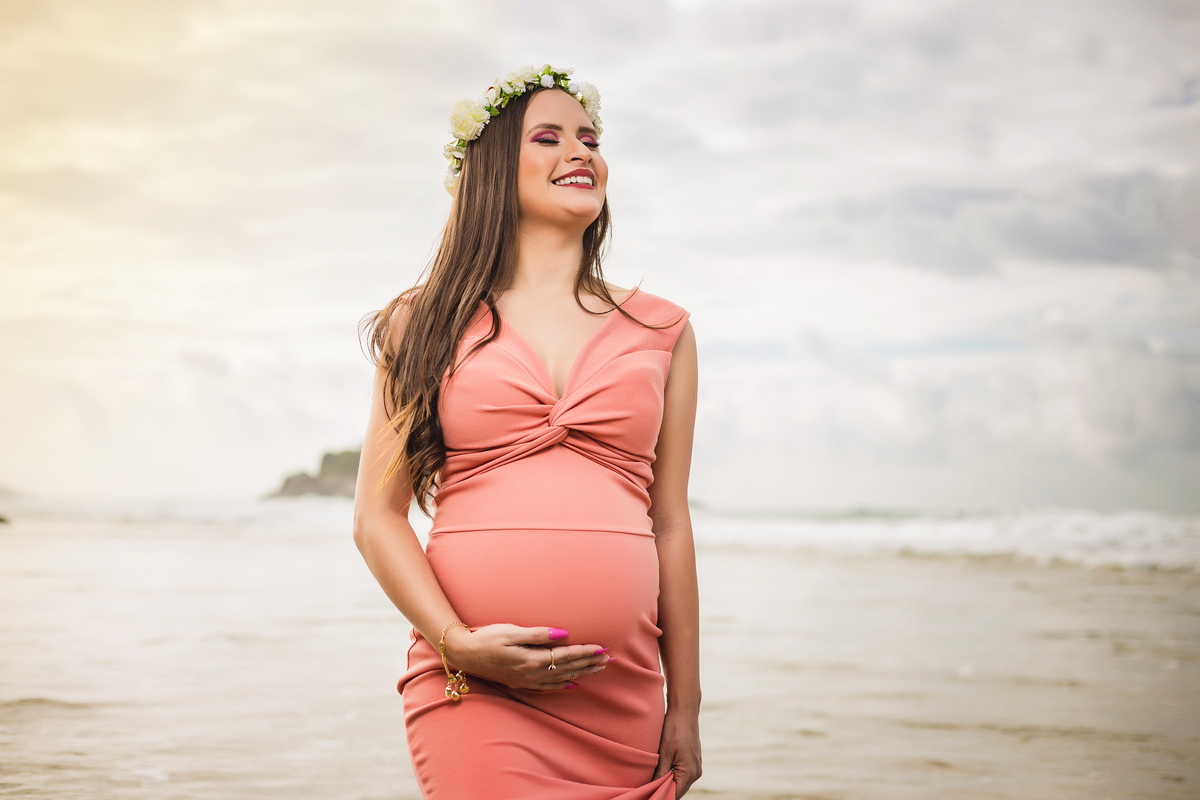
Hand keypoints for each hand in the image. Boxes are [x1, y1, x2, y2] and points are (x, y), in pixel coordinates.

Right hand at [442, 624, 611, 691]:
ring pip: (560, 678)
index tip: (602, 648)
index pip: (566, 655)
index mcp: (531, 659)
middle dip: (589, 664)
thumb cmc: (486, 638)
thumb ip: (538, 634)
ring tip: (598, 669)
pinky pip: (547, 687)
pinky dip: (562, 685)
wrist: (464, 654)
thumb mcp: (511, 631)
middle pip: (567, 668)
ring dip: (581, 673)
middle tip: (609, 659)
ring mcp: (526, 680)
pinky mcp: (519, 682)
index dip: (585, 652)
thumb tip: (562, 634)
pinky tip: (572, 685)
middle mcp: (531, 673)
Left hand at [654, 707, 701, 796]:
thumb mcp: (663, 753)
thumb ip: (660, 773)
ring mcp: (696, 766)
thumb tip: (652, 788)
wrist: (684, 710)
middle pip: (677, 790)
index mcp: (690, 772)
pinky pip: (682, 773)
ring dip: (666, 781)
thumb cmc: (674, 729)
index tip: (647, 793)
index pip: (674, 795)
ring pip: (679, 782)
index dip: (660, 796)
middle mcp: (696, 772)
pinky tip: (660, 769)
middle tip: (646, 787)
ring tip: (651, 778)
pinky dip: (671, 774)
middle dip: (662, 789)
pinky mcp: (693, 761)